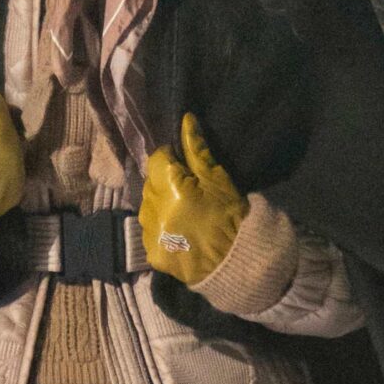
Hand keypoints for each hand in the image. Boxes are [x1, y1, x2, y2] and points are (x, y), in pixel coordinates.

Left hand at [138, 112, 246, 284]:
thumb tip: (186, 119)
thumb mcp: (218, 179)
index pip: (157, 158)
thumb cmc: (231, 217)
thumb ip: (197, 150)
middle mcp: (153, 210)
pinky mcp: (152, 254)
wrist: (236, 265)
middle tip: (188, 192)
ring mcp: (150, 234)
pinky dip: (160, 229)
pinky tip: (179, 233)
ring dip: (160, 205)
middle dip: (164, 182)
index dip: (171, 159)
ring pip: (147, 207)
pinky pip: (149, 232)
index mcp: (170, 187)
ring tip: (183, 214)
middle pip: (150, 183)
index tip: (186, 168)